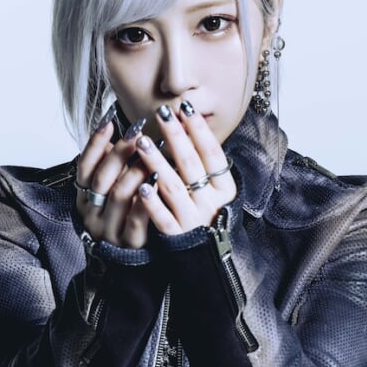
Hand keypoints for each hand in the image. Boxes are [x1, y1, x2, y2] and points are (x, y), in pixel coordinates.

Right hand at [75, 115, 153, 247]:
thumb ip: (110, 168)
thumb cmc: (124, 221)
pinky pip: (136, 219)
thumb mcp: (110, 194)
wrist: (130, 267)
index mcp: (83, 200)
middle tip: (138, 132)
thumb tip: (113, 126)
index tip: (110, 120)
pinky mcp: (129, 244)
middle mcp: (92, 215)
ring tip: (152, 153)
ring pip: (119, 195)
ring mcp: (109, 231)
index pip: (84, 167)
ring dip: (136, 170)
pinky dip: (146, 198)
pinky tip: (158, 180)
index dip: (95, 143)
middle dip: (120, 152)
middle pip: (102, 178)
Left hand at [133, 102, 236, 234]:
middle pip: (192, 164)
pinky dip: (154, 203)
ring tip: (142, 143)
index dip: (199, 130)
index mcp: (224, 189)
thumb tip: (187, 125)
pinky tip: (143, 187)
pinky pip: (165, 218)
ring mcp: (194, 219)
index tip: (185, 107)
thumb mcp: (215, 191)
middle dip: (176, 137)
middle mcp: (211, 202)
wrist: (208, 259)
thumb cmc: (207, 217)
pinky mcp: (178, 237)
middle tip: (161, 113)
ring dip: (158, 163)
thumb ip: (203, 166)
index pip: (212, 153)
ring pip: (174, 187)